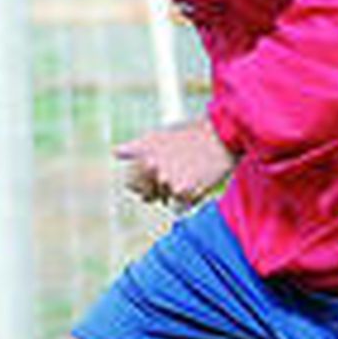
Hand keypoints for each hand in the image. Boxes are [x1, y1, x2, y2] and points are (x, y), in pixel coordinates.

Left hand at [114, 118, 236, 209]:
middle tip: (177, 174)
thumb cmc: (192, 133)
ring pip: (167, 200)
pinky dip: (190, 198)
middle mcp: (152, 168)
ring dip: (176, 194)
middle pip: (147, 196)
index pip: (130, 183)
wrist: (222, 135)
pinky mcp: (185, 191)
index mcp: (143, 153)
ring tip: (191, 173)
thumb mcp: (159, 135)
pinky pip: (182, 205)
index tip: (152, 179)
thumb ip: (136, 147)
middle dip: (158, 191)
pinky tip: (200, 180)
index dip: (140, 185)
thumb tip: (115, 152)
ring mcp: (168, 180)